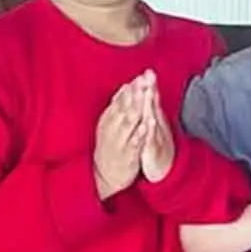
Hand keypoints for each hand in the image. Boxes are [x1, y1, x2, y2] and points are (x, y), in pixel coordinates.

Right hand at [93, 77, 146, 199]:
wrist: (104, 175)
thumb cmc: (111, 145)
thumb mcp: (110, 123)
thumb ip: (118, 105)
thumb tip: (126, 86)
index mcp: (109, 119)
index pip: (120, 100)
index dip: (132, 88)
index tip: (142, 76)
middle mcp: (112, 129)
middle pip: (125, 108)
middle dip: (135, 94)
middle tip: (145, 81)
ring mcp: (119, 141)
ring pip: (129, 123)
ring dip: (137, 109)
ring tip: (145, 97)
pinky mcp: (127, 155)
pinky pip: (133, 142)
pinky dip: (139, 133)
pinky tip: (146, 124)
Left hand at [137, 72, 175, 182]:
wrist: (162, 170)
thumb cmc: (156, 145)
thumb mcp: (154, 125)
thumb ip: (153, 108)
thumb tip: (150, 90)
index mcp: (154, 119)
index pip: (151, 99)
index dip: (149, 85)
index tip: (147, 71)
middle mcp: (157, 126)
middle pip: (153, 105)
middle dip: (151, 90)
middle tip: (149, 75)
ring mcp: (156, 138)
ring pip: (153, 119)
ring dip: (151, 106)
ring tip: (148, 92)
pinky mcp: (153, 150)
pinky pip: (151, 140)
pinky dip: (150, 130)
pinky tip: (148, 122)